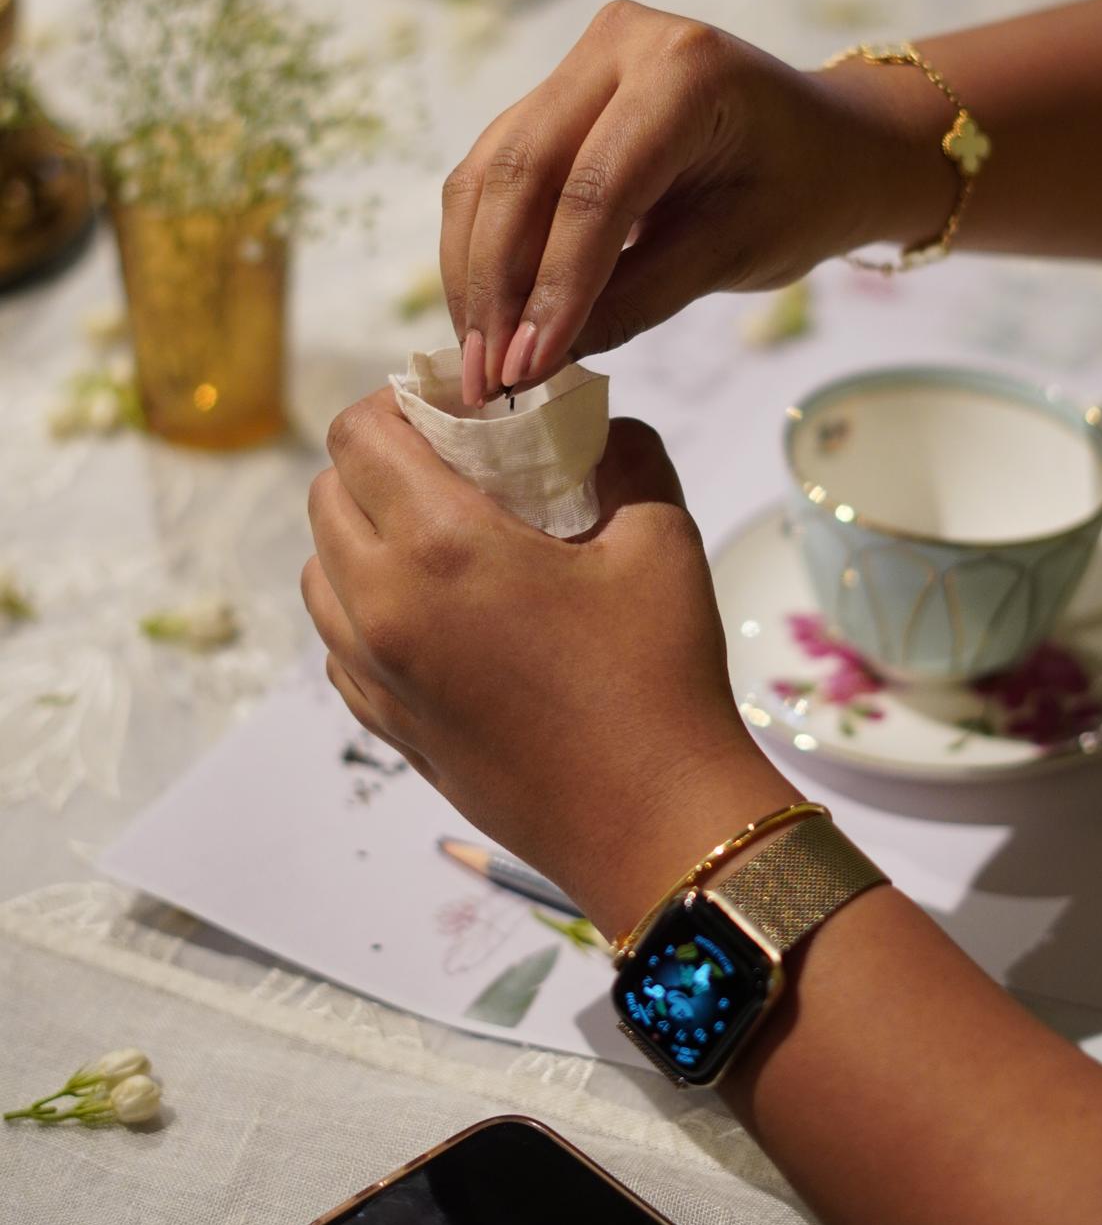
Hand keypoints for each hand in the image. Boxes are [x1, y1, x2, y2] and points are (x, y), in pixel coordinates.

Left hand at [302, 391, 796, 935]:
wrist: (652, 824)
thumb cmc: (658, 675)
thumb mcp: (660, 535)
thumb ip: (623, 454)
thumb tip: (597, 424)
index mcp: (440, 547)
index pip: (359, 435)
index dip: (395, 401)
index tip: (451, 404)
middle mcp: (382, 606)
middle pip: (326, 494)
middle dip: (377, 460)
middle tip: (449, 459)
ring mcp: (373, 675)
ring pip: (318, 571)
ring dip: (360, 532)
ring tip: (435, 531)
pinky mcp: (384, 726)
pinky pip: (336, 640)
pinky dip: (362, 603)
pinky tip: (433, 606)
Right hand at [440, 0, 903, 405]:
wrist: (825, 144)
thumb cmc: (801, 193)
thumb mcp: (736, 253)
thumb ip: (638, 299)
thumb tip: (536, 360)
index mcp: (686, 70)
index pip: (595, 190)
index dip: (552, 287)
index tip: (525, 370)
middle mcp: (619, 41)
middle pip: (520, 171)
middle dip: (493, 285)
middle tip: (483, 377)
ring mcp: (579, 61)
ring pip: (489, 172)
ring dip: (473, 271)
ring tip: (476, 362)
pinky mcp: (553, 93)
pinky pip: (495, 171)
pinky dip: (482, 247)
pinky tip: (484, 316)